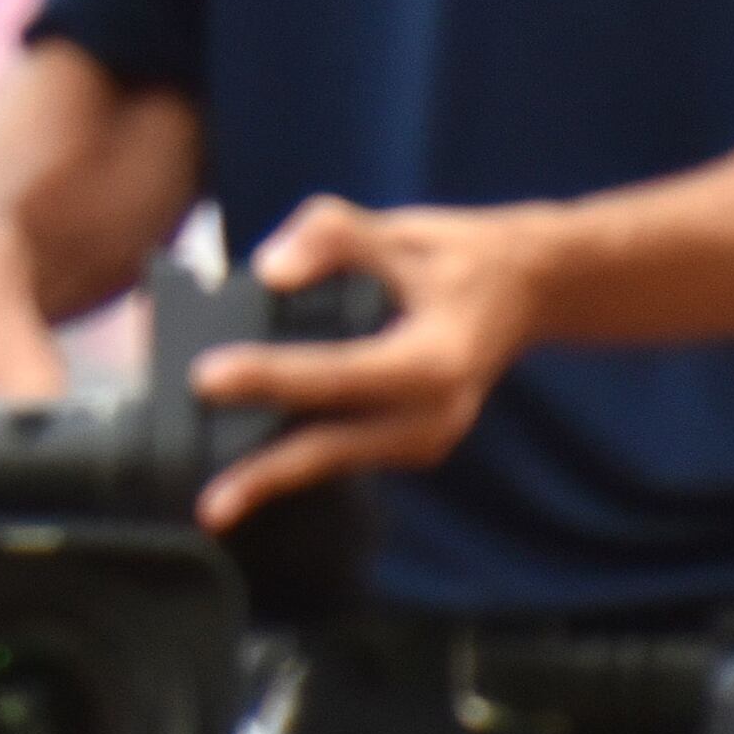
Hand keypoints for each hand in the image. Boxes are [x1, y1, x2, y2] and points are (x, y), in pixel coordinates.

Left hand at [185, 195, 551, 529]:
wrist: (527, 289)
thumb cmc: (457, 256)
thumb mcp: (402, 229)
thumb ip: (332, 236)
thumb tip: (268, 272)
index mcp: (436, 361)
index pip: (340, 373)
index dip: (273, 376)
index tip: (206, 378)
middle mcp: (436, 413)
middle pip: (337, 447)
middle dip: (269, 474)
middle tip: (209, 505)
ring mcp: (429, 437)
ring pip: (339, 461)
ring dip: (278, 478)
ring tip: (216, 502)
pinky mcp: (416, 444)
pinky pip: (349, 454)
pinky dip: (300, 458)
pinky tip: (247, 464)